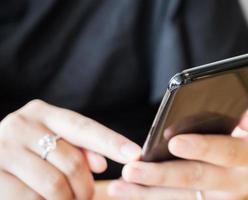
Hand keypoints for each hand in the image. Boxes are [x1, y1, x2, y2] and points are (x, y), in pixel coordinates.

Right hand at [0, 99, 140, 199]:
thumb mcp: (52, 142)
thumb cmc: (28, 152)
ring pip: (55, 184)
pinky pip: (32, 198)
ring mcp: (4, 148)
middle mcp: (22, 125)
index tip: (136, 154)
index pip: (84, 127)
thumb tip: (100, 165)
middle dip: (85, 187)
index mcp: (42, 113)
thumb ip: (78, 148)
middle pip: (73, 162)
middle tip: (86, 196)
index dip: (112, 142)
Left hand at [108, 103, 247, 199]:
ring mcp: (223, 197)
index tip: (174, 143)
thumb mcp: (243, 123)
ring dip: (148, 191)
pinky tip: (125, 191)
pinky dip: (149, 197)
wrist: (237, 166)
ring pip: (183, 196)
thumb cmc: (233, 134)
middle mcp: (240, 177)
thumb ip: (242, 117)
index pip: (228, 148)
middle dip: (164, 173)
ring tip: (120, 184)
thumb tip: (243, 115)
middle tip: (133, 169)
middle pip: (198, 176)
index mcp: (247, 150)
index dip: (204, 146)